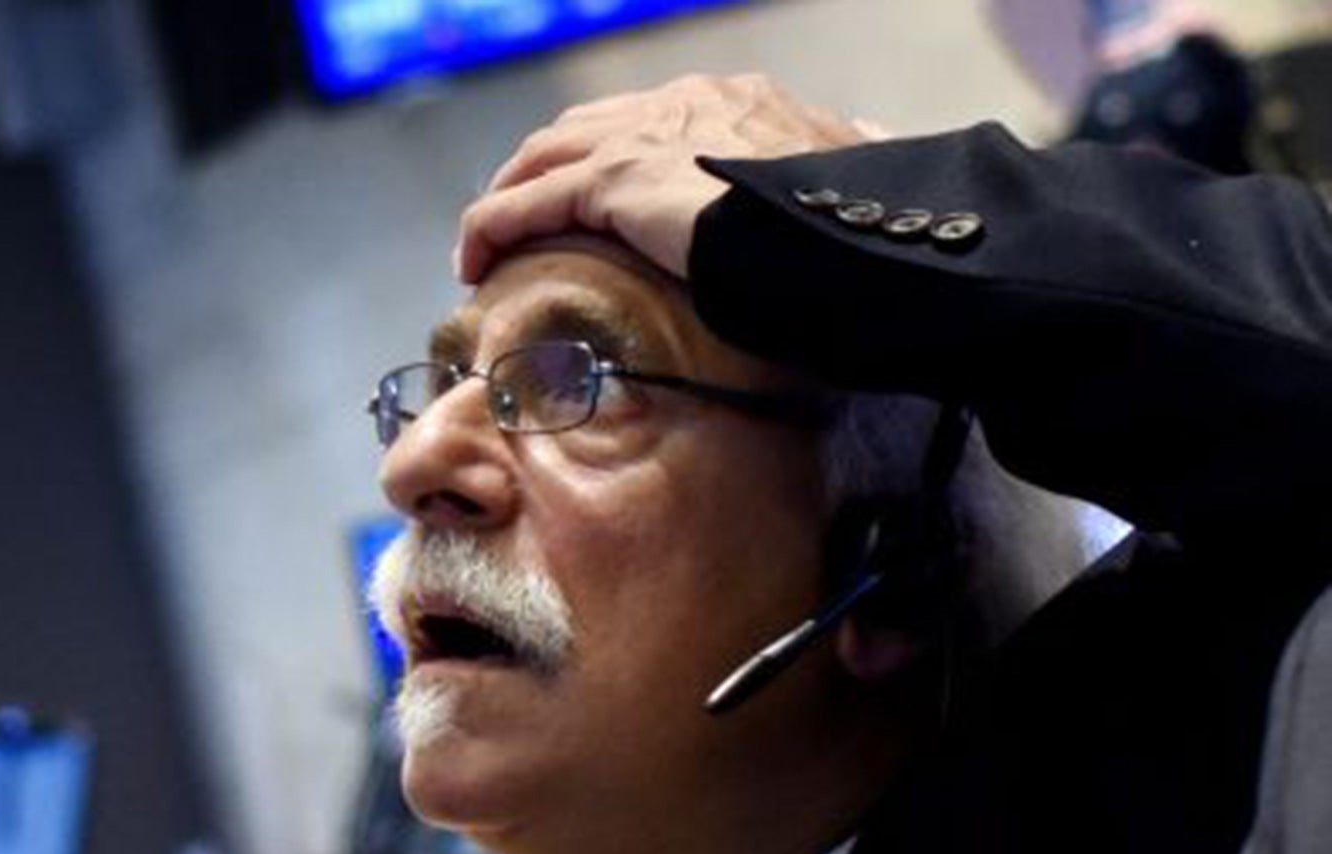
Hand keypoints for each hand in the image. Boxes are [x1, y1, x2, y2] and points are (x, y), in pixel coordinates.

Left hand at [455, 74, 873, 285]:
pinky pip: (527, 203)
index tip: (583, 204)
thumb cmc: (852, 225)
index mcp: (735, 103)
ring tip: (482, 253)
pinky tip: (474, 261)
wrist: (841, 234)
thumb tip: (869, 155)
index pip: (642, 121)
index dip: (599, 159)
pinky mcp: (613, 179)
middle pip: (578, 130)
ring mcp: (643, 138)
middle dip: (537, 174)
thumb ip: (839, 167)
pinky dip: (491, 227)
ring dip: (503, 201)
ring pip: (541, 159)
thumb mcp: (846, 186)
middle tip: (515, 228)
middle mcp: (682, 104)